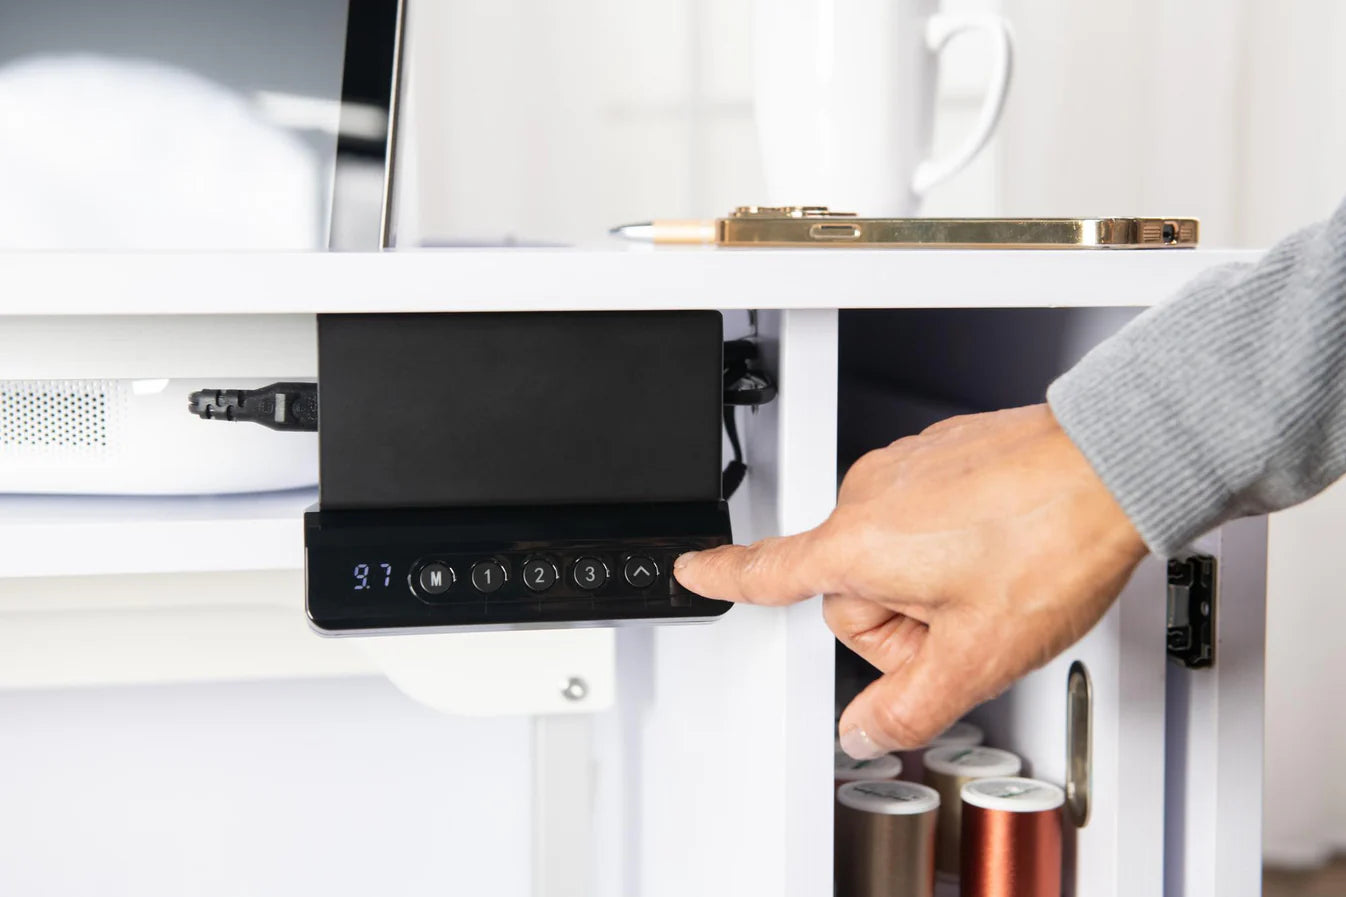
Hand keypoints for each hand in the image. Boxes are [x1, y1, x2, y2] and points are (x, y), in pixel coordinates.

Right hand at [673, 404, 1146, 758]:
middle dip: (900, 621)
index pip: (769, 570)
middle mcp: (870, 495)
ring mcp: (908, 467)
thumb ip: (909, 706)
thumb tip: (866, 728)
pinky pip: (925, 512)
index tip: (692, 570)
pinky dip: (954, 539)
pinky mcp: (944, 452)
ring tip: (997, 578)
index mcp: (859, 544)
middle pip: (853, 587)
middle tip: (967, 624)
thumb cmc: (1052, 539)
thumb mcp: (978, 654)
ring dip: (930, 580)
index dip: (725, 577)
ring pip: (893, 550)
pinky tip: (1005, 545)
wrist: (1115, 463)